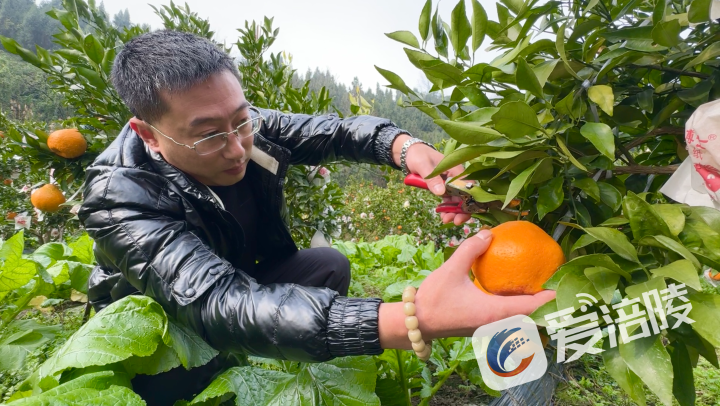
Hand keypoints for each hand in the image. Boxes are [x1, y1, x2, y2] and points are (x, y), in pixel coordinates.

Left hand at [391, 134, 469, 224]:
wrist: (409, 153)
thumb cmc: (418, 156)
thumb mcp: (423, 166)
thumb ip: (432, 179)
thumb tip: (441, 193)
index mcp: (455, 169)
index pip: (468, 186)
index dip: (469, 200)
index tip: (462, 212)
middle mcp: (456, 177)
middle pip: (465, 195)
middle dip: (461, 210)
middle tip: (454, 221)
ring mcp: (450, 183)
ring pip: (457, 200)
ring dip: (454, 211)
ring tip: (445, 220)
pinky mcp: (443, 187)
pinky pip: (448, 200)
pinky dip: (447, 208)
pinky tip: (442, 215)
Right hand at [415, 230, 555, 339]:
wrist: (415, 323)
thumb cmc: (433, 299)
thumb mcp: (451, 269)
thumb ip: (471, 249)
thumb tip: (488, 233)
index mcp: (494, 311)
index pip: (532, 307)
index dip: (552, 299)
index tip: (567, 288)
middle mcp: (496, 323)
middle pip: (532, 318)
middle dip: (549, 306)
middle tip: (561, 287)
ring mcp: (490, 328)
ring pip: (521, 320)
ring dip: (535, 309)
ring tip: (544, 291)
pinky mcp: (483, 327)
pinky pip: (510, 319)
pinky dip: (520, 309)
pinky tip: (517, 294)